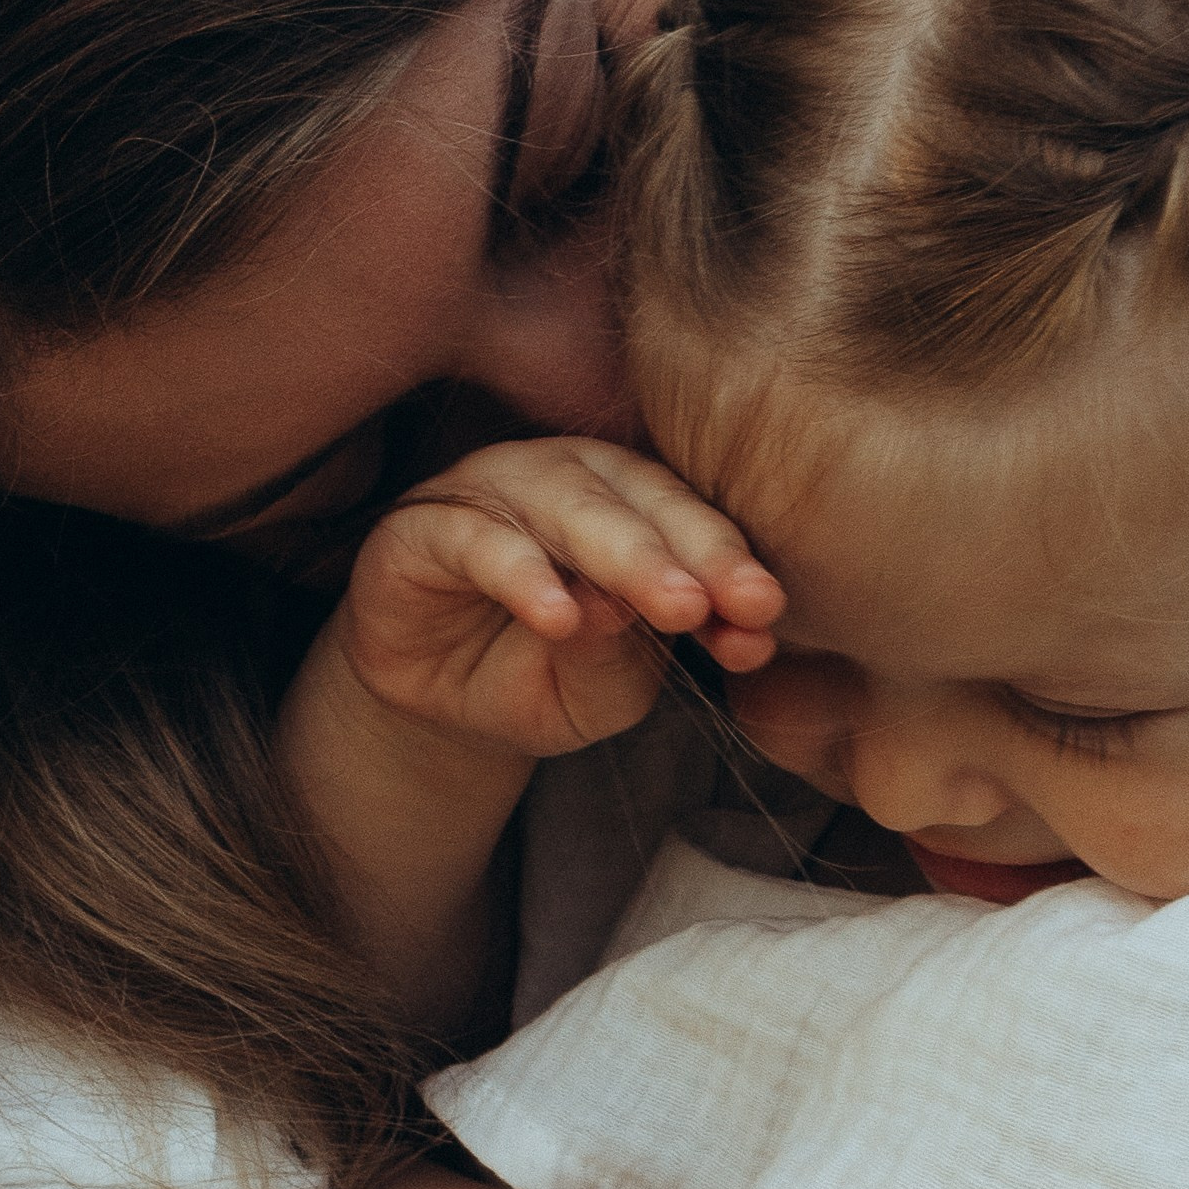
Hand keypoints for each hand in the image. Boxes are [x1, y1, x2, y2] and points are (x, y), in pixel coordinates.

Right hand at [335, 438, 783, 759]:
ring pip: (568, 505)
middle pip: (640, 500)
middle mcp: (570, 482)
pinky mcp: (424, 525)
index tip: (764, 614)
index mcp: (633, 506)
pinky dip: (522, 574)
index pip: (690, 524)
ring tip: (668, 606)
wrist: (436, 706)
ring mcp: (496, 493)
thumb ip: (635, 654)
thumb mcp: (601, 690)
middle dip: (689, 553)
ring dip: (624, 554)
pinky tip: (558, 616)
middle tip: (725, 601)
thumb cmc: (535, 679)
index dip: (727, 567)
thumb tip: (666, 611)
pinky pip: (479, 539)